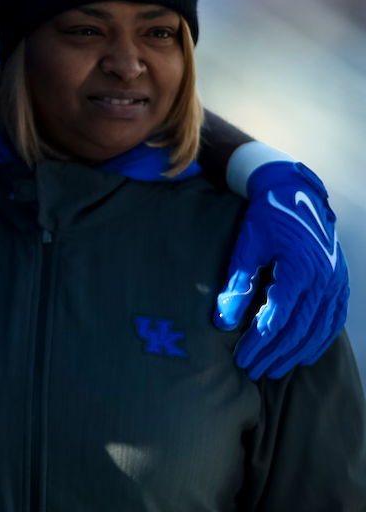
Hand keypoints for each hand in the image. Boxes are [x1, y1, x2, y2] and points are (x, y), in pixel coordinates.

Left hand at [214, 161, 348, 379]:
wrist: (295, 194)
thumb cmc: (266, 219)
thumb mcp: (246, 247)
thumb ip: (236, 284)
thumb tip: (222, 322)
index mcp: (299, 270)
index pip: (277, 317)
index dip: (258, 342)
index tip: (240, 357)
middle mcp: (323, 280)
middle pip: (297, 329)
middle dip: (273, 353)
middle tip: (251, 370)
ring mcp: (336, 283)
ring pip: (318, 330)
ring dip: (294, 354)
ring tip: (272, 369)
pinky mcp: (340, 284)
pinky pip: (334, 321)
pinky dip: (319, 341)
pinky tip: (303, 355)